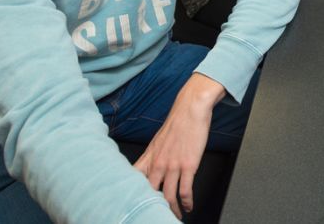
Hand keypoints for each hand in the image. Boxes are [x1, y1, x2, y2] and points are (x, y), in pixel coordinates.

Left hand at [133, 73, 225, 218]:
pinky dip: (187, 202)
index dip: (132, 193)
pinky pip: (185, 191)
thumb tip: (147, 169)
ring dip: (172, 209)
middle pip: (151, 193)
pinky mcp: (188, 166)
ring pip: (168, 196)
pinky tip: (189, 206)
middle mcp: (158, 163)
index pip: (135, 179)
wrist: (191, 109)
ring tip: (175, 215)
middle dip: (154, 207)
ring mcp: (173, 166)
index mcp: (150, 157)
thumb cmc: (178, 123)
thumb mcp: (158, 141)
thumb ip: (152, 157)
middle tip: (157, 214)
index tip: (135, 202)